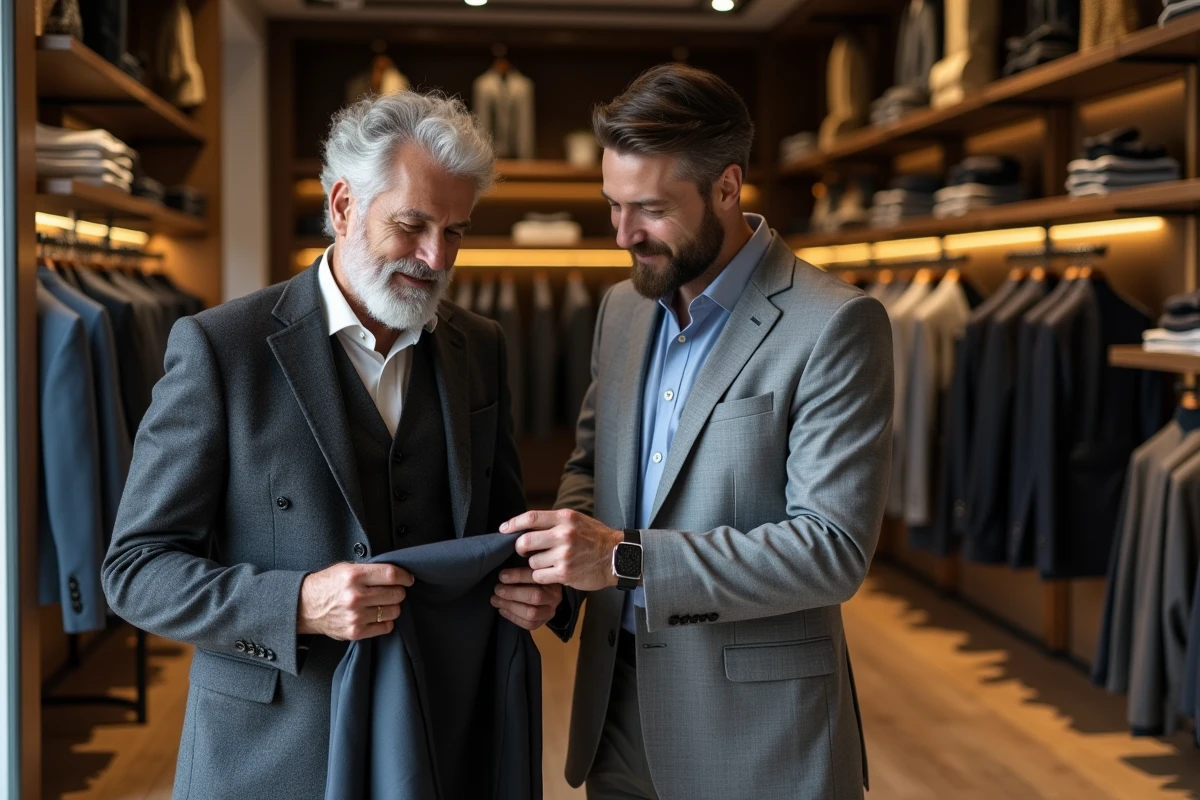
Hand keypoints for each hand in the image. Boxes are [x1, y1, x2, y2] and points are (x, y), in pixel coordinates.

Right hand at [298, 562, 413, 640]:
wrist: (304, 606)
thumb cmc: (326, 585)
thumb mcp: (346, 568)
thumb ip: (369, 570)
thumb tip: (396, 574)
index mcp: (353, 576)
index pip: (391, 575)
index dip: (405, 576)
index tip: (408, 579)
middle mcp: (355, 596)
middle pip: (396, 594)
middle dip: (399, 591)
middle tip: (393, 590)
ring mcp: (356, 616)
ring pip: (393, 611)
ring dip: (392, 606)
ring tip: (383, 603)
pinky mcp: (355, 632)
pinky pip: (385, 627)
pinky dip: (386, 621)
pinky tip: (378, 615)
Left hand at [492, 568, 562, 630]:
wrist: (547, 595)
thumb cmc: (535, 578)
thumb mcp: (533, 569)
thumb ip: (524, 566)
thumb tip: (505, 568)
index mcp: (553, 579)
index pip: (536, 577)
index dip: (517, 576)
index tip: (502, 576)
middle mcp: (554, 597)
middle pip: (535, 597)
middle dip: (513, 593)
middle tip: (497, 589)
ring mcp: (549, 612)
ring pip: (531, 613)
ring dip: (510, 606)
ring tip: (495, 600)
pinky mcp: (542, 623)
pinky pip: (529, 624)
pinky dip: (513, 617)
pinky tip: (501, 610)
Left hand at [501, 509, 623, 590]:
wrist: (617, 557)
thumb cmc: (595, 538)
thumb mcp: (577, 521)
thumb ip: (554, 522)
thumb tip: (526, 525)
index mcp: (565, 518)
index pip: (531, 517)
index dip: (513, 524)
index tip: (503, 529)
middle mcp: (564, 534)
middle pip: (525, 541)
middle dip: (519, 548)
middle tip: (522, 551)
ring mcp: (564, 555)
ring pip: (532, 562)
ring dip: (535, 564)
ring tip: (547, 563)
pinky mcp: (565, 573)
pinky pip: (540, 576)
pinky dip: (541, 576)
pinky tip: (551, 573)